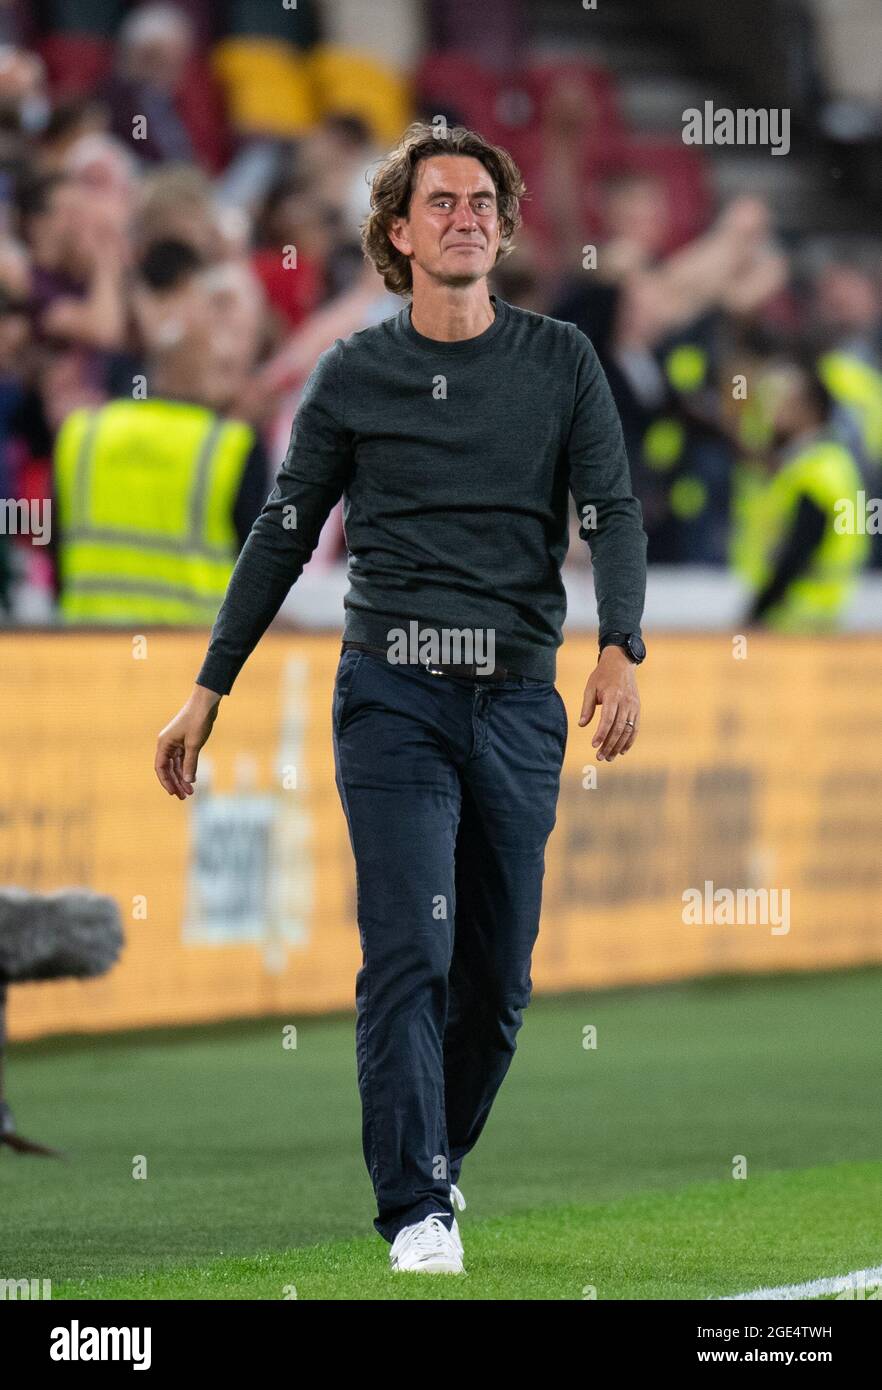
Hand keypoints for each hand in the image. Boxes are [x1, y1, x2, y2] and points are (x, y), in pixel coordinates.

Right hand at [155, 687, 221, 798]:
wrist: (205, 704)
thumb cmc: (197, 720)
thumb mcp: (194, 744)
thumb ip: (190, 763)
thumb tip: (188, 781)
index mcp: (164, 743)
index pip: (160, 767)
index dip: (166, 781)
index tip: (173, 793)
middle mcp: (167, 744)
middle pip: (168, 768)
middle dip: (175, 783)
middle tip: (183, 797)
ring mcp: (176, 743)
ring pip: (176, 765)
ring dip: (182, 778)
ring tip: (190, 792)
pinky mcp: (185, 741)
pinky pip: (184, 759)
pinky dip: (187, 769)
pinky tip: (192, 779)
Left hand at [579, 645, 639, 761]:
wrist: (621, 662)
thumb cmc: (602, 675)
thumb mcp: (590, 687)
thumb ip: (587, 707)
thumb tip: (581, 724)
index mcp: (613, 696)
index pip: (608, 719)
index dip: (601, 734)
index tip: (594, 745)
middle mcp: (626, 702)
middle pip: (618, 728)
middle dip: (609, 744)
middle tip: (600, 757)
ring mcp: (634, 706)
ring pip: (628, 730)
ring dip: (618, 746)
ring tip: (609, 757)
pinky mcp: (637, 708)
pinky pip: (635, 727)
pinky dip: (630, 740)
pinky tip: (622, 750)